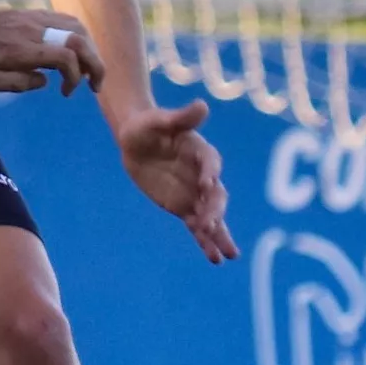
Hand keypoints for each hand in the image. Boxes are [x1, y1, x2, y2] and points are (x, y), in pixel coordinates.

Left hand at [0, 4, 101, 98]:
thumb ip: (13, 83)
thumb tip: (43, 81)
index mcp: (21, 49)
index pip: (64, 56)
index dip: (74, 76)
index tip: (66, 92)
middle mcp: (34, 30)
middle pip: (79, 39)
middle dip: (95, 63)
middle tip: (95, 86)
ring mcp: (36, 18)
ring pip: (77, 26)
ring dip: (90, 49)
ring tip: (88, 70)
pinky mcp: (36, 14)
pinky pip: (67, 20)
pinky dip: (80, 36)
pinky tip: (76, 52)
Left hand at [120, 100, 237, 263]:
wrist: (136, 140)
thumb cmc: (148, 125)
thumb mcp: (158, 120)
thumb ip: (181, 117)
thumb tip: (202, 106)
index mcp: (201, 151)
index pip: (210, 162)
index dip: (210, 172)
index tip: (208, 183)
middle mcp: (204, 175)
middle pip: (215, 195)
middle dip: (214, 210)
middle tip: (210, 225)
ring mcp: (195, 194)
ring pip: (212, 216)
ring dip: (219, 234)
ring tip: (229, 254)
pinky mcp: (184, 207)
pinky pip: (197, 227)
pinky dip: (205, 242)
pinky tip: (215, 258)